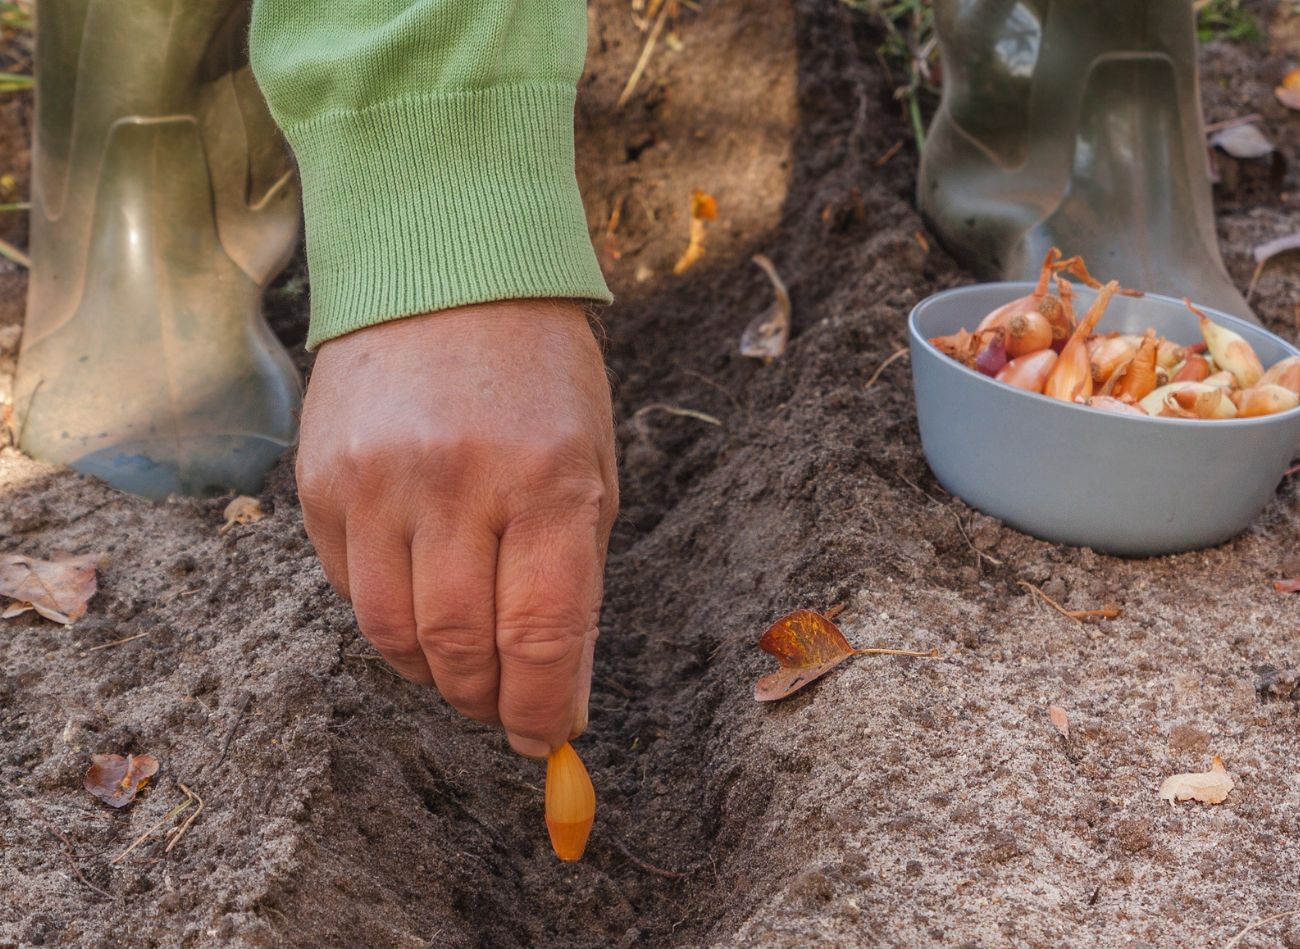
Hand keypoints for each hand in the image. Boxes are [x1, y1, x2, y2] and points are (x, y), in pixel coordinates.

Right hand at [296, 299, 617, 757]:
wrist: (447, 267)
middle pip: (460, 647)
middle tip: (502, 705)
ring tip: (460, 666)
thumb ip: (572, 574)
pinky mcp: (320, 479)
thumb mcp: (591, 462)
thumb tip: (553, 685)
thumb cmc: (540, 374)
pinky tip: (417, 594)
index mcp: (548, 478)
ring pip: (394, 634)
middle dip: (486, 699)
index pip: (541, 634)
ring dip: (432, 672)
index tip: (545, 735)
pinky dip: (388, 616)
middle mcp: (457, 481)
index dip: (542, 706)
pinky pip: (350, 588)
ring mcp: (378, 480)